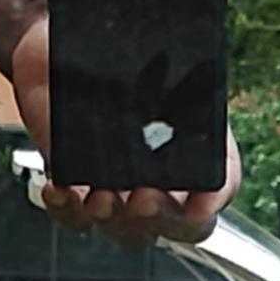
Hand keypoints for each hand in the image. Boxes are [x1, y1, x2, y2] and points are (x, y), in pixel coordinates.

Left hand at [7, 9, 240, 249]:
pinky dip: (68, 212)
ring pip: (129, 232)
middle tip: (145, 198)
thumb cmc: (118, 53)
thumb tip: (183, 98)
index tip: (200, 204)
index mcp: (196, 147)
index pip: (220, 185)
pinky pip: (78, 222)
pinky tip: (59, 189)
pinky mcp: (81, 195)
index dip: (214, 200)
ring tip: (99, 198)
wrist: (65, 48)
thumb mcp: (155, 62)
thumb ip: (173, 86)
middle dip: (163, 217)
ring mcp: (123, 193)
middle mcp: (165, 180)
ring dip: (116, 221)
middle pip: (179, 225)